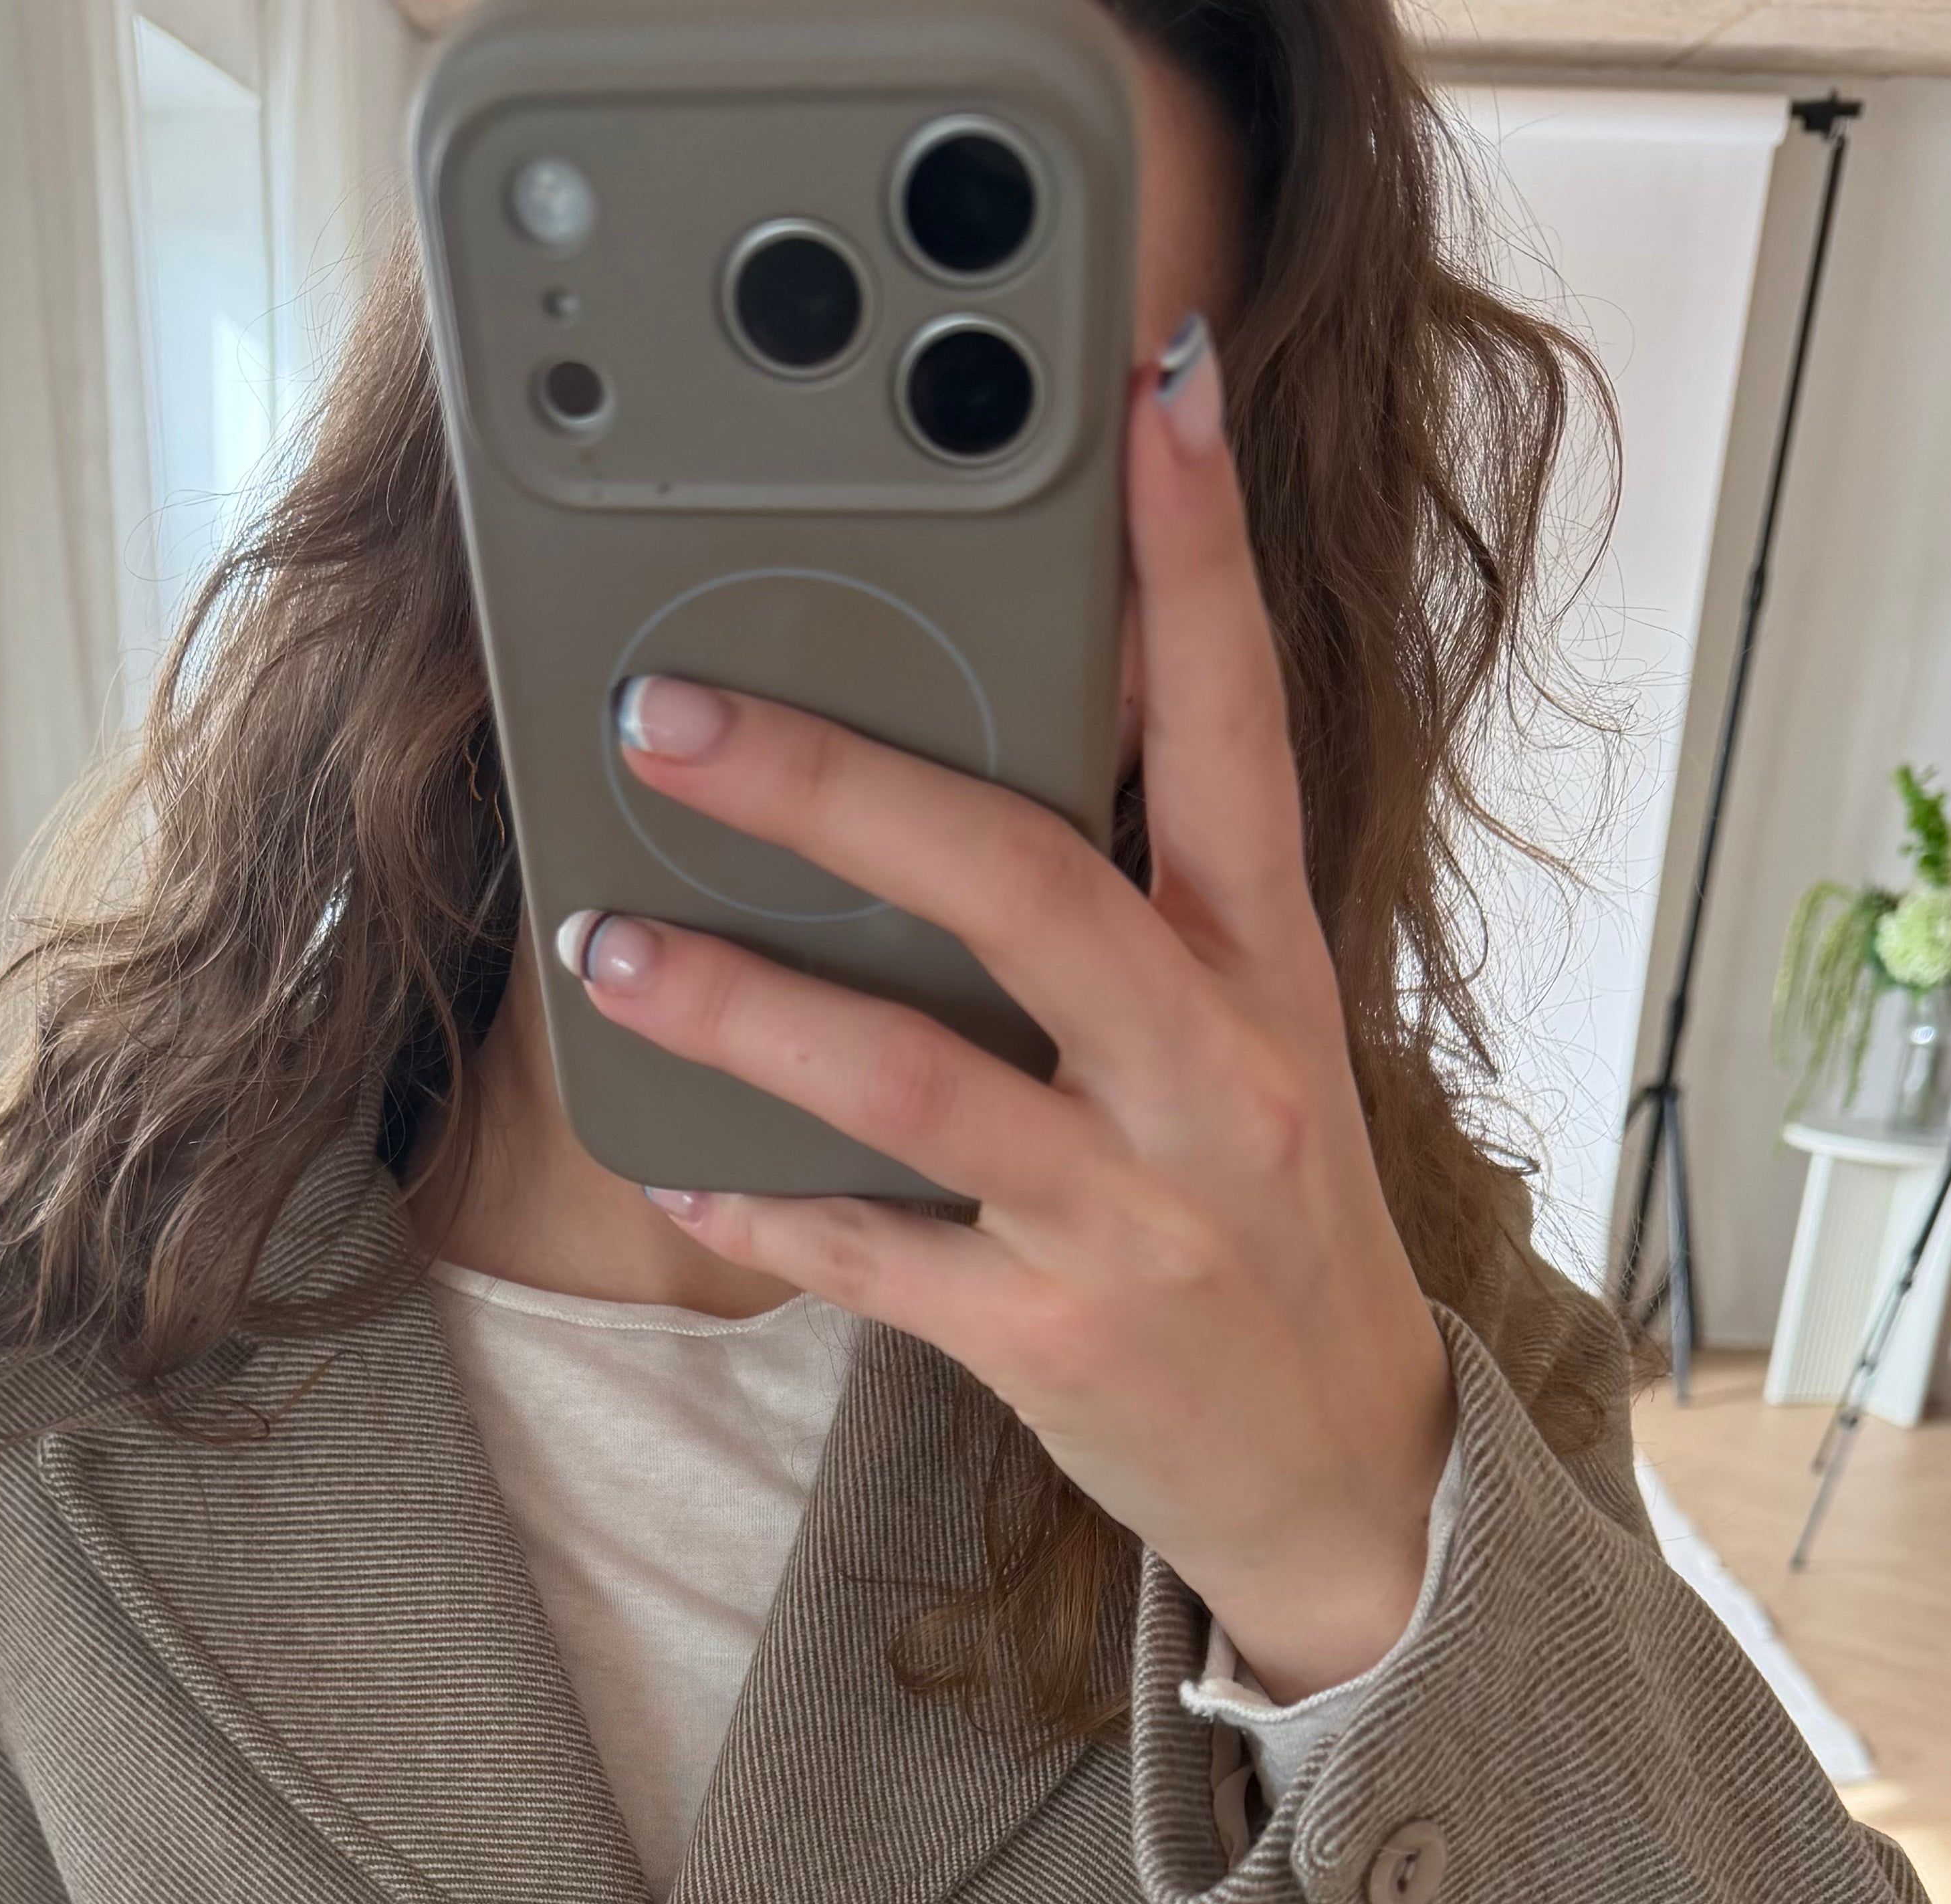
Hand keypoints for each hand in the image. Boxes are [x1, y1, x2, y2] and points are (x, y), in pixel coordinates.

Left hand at [557, 320, 1456, 1706]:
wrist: (1342, 1465)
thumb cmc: (1270, 1222)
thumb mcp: (1256, 1036)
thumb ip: (1155, 898)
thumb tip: (1022, 735)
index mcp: (1266, 965)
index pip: (1239, 721)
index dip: (1196, 553)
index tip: (1155, 390)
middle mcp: (1213, 1070)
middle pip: (1023, 881)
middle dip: (836, 784)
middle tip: (669, 714)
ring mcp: (1135, 1209)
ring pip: (916, 1077)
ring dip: (744, 1004)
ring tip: (608, 943)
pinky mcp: (1056, 1336)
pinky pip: (877, 1261)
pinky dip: (766, 1212)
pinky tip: (673, 1165)